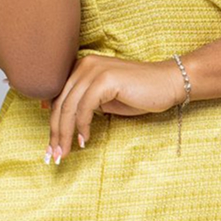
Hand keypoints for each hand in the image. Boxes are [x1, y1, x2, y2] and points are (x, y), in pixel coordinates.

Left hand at [45, 54, 190, 160]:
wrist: (169, 83)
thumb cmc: (139, 94)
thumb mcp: (105, 100)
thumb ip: (84, 105)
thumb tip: (61, 121)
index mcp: (82, 67)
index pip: (59, 97)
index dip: (52, 124)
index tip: (51, 146)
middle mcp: (85, 65)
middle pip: (61, 103)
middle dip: (56, 132)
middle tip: (54, 155)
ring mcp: (95, 70)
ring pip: (70, 107)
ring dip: (65, 134)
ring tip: (66, 153)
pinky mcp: (106, 79)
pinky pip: (85, 107)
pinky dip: (82, 126)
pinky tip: (85, 140)